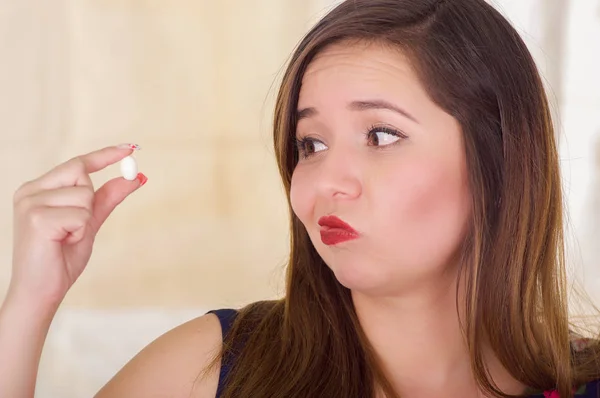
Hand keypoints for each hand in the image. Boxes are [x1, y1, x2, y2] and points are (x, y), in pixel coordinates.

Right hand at [9, 144, 146, 306]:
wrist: (40, 291)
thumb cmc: (60, 259)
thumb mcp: (89, 223)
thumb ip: (107, 199)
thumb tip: (135, 177)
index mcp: (38, 189)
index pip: (76, 164)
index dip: (105, 155)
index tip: (130, 147)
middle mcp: (30, 191)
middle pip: (81, 174)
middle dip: (90, 201)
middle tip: (74, 228)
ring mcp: (31, 203)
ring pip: (85, 196)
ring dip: (85, 221)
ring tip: (65, 238)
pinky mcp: (37, 218)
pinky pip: (81, 215)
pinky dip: (80, 232)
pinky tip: (62, 243)